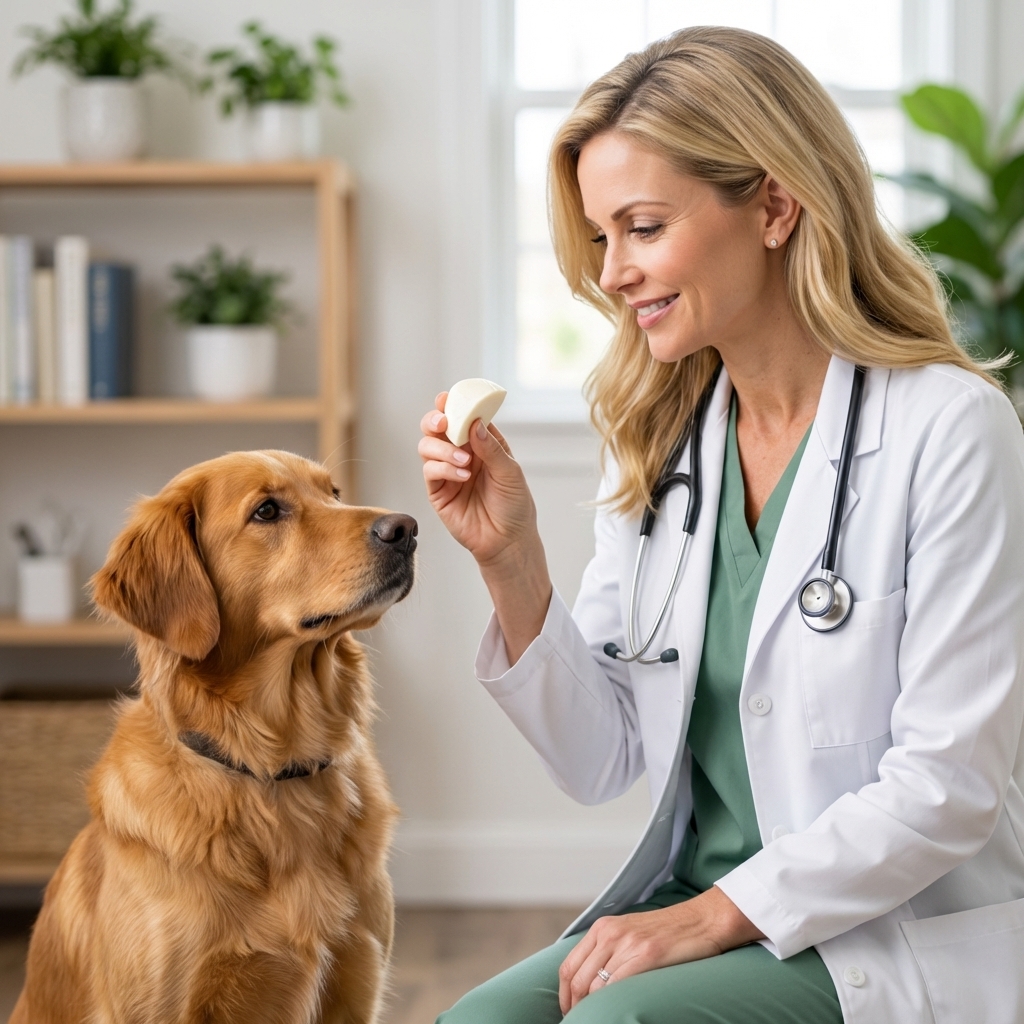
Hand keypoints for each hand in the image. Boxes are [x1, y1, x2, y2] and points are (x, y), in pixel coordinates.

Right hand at [418, 393, 538, 566]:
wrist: (508, 540)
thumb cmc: (514, 506)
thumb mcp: (510, 472)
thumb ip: (491, 448)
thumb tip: (474, 423)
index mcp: (481, 444)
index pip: (463, 417)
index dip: (454, 405)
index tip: (448, 398)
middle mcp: (461, 454)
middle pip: (437, 427)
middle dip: (436, 420)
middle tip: (444, 422)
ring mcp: (447, 472)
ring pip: (428, 446)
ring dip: (443, 448)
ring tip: (465, 461)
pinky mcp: (438, 491)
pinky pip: (430, 470)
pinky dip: (444, 468)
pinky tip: (462, 476)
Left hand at [557, 886, 763, 1012]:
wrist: (703, 920)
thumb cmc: (669, 933)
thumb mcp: (629, 934)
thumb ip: (608, 951)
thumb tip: (589, 983)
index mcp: (602, 928)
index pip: (568, 967)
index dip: (564, 996)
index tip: (569, 1012)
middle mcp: (610, 933)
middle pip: (576, 980)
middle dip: (574, 1008)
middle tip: (579, 1023)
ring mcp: (627, 943)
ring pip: (593, 987)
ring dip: (589, 1011)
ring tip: (594, 1021)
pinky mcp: (646, 955)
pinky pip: (616, 987)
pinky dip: (608, 1006)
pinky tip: (612, 1015)